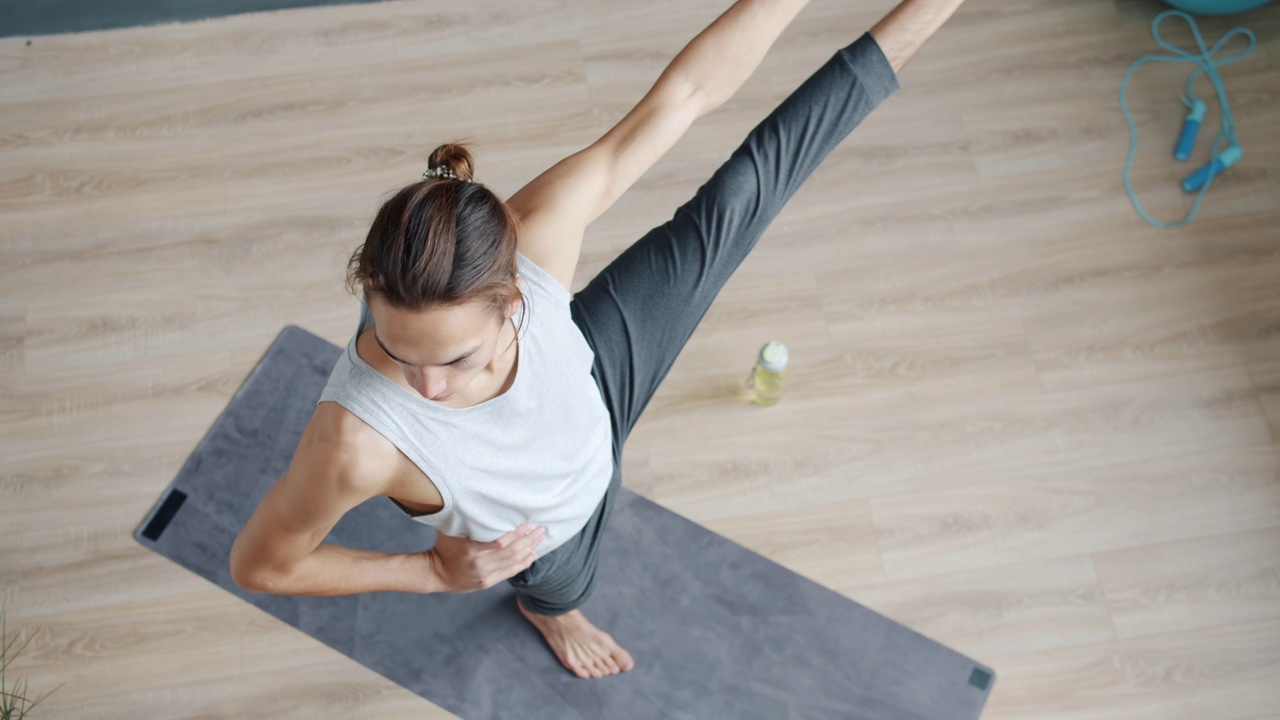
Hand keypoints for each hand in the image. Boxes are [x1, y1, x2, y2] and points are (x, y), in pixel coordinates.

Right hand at [426, 522, 545, 592]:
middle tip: (541, 529)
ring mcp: (485, 575)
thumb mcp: (450, 530)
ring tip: (540, 539)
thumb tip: (480, 501)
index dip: (517, 533)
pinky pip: (510, 573)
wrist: (436, 574)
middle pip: (512, 552)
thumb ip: (465, 519)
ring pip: (513, 563)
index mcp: (471, 550)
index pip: (501, 542)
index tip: (528, 523)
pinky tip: (532, 555)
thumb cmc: (443, 547)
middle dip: (529, 540)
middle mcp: (480, 564)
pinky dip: (523, 564)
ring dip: (530, 550)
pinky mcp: (487, 583)